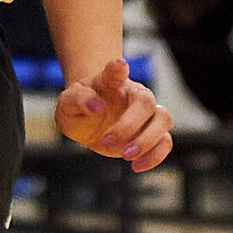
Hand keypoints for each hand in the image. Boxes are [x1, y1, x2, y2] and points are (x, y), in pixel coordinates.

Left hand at [55, 57, 173, 171]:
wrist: (88, 119)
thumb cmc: (79, 107)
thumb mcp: (67, 103)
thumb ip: (79, 99)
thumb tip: (97, 106)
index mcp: (111, 81)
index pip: (115, 71)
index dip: (117, 69)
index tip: (119, 66)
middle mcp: (133, 94)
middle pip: (147, 101)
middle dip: (131, 125)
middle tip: (107, 141)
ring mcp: (146, 113)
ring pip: (164, 120)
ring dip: (148, 141)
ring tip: (125, 156)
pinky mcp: (151, 134)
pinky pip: (165, 143)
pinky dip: (155, 156)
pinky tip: (136, 166)